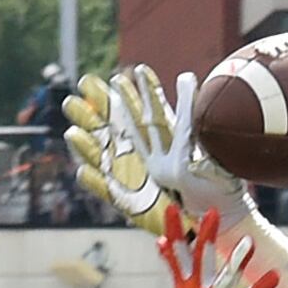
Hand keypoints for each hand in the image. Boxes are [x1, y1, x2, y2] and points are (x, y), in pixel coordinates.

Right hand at [65, 64, 206, 233]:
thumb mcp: (196, 141)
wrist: (214, 211)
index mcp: (162, 140)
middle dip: (97, 112)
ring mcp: (135, 178)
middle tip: (78, 91)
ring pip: (106, 158)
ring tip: (72, 132)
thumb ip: (188, 111)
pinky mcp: (132, 203)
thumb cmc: (211, 177)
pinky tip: (81, 173)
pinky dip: (96, 184)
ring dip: (88, 146)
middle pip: (117, 129)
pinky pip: (110, 193)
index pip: (144, 111)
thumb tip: (186, 76)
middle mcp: (144, 155)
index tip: (118, 76)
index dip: (133, 93)